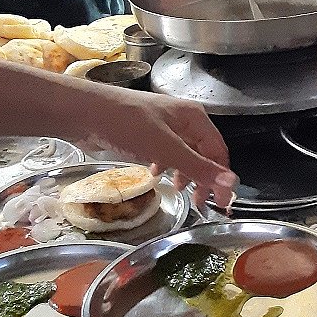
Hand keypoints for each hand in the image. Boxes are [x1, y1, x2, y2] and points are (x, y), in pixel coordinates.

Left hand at [79, 87, 237, 209]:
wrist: (84, 113)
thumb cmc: (126, 125)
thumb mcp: (166, 149)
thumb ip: (199, 168)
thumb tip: (232, 184)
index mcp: (194, 117)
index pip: (219, 151)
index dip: (221, 177)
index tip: (219, 203)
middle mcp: (183, 118)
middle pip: (203, 152)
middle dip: (203, 178)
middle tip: (198, 203)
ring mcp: (164, 124)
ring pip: (184, 153)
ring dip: (185, 173)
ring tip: (178, 191)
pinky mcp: (146, 132)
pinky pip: (165, 151)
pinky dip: (166, 165)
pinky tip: (155, 175)